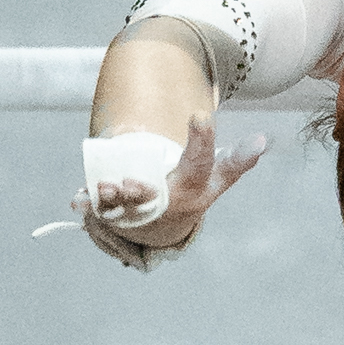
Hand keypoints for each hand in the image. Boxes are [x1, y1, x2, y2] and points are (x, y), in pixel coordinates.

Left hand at [71, 114, 268, 262]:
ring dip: (113, 198)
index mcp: (193, 190)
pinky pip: (98, 211)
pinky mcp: (114, 217)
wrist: (163, 229)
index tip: (200, 115)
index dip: (201, 141)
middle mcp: (166, 205)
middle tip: (132, 181)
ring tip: (105, 187)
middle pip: (156, 196)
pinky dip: (88, 203)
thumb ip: (238, 160)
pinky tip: (78, 199)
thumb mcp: (216, 180)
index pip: (201, 163)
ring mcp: (139, 214)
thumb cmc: (192, 194)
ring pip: (123, 207)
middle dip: (143, 191)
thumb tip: (265, 140)